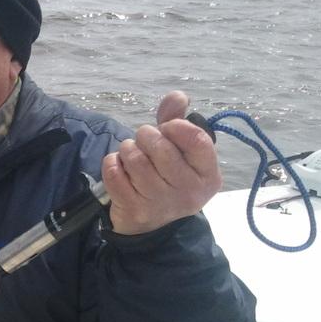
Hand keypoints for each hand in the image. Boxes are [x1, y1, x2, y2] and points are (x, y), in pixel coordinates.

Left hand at [102, 91, 220, 234]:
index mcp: (208, 175)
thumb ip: (177, 121)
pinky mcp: (134, 209)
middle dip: (146, 135)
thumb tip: (177, 97)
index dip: (177, 126)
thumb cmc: (167, 179)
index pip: (197, 140)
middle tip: (144, 139)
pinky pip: (114, 172)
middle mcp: (189, 191)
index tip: (167, 127)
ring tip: (131, 154)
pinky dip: (112, 163)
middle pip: (162, 148)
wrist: (150, 224)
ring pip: (135, 158)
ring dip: (127, 149)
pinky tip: (119, 168)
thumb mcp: (180, 152)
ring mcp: (160, 203)